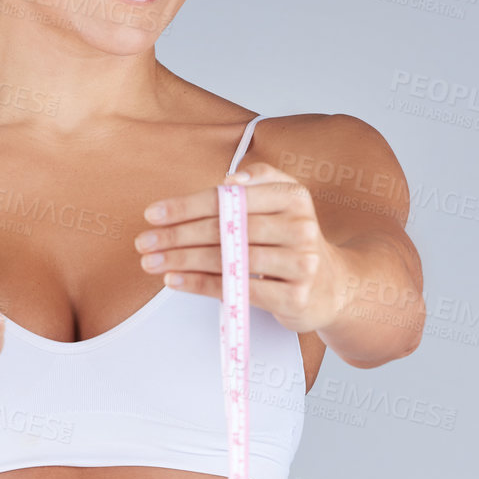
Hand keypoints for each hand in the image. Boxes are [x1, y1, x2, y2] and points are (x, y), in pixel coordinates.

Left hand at [134, 160, 346, 333]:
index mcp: (293, 196)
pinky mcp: (293, 296)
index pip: (230, 199)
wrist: (335, 287)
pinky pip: (237, 288)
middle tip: (144, 242)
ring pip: (228, 259)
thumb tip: (226, 182)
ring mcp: (299, 263)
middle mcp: (300, 226)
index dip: (187, 206)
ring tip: (152, 263)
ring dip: (183, 261)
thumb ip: (259, 183)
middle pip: (226, 229)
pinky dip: (201, 285)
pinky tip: (175, 281)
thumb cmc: (293, 244)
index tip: (153, 214)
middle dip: (177, 235)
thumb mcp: (284, 204)